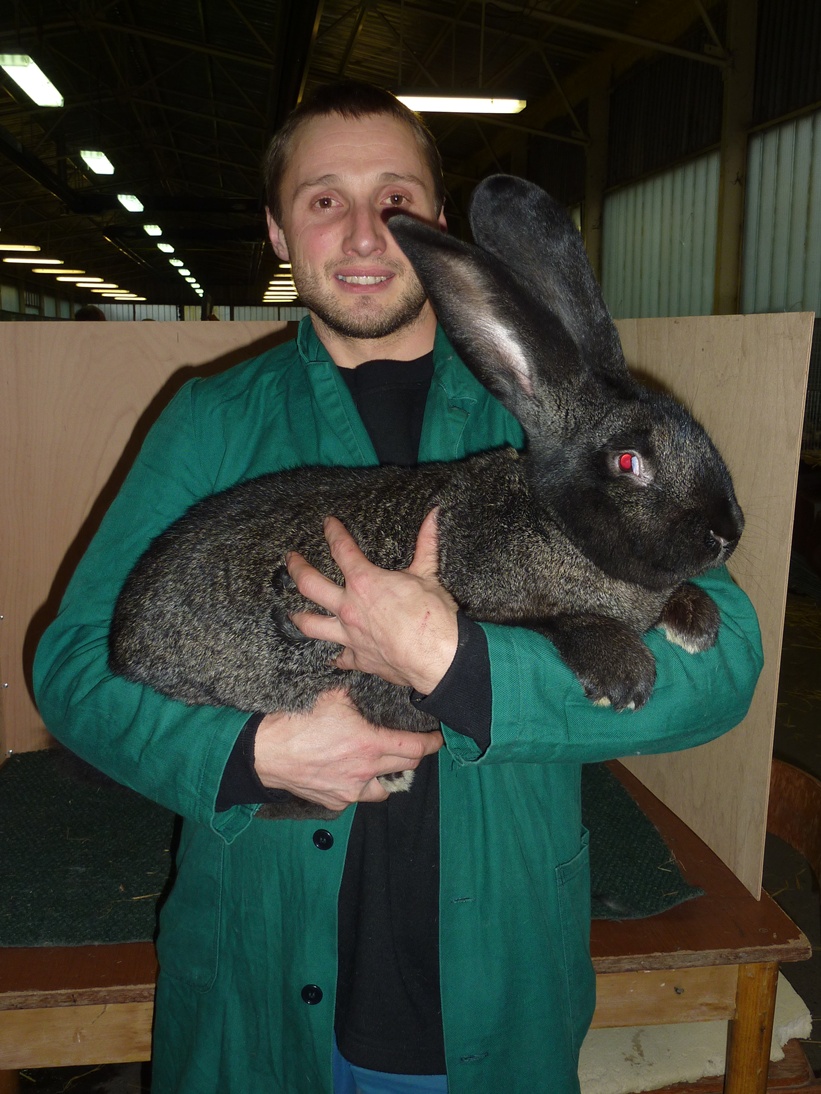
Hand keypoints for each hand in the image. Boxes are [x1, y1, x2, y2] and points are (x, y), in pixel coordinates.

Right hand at [253, 689, 442, 811]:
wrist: (267, 751)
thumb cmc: (298, 721)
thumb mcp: (332, 697)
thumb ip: (355, 695)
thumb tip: (365, 680)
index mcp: (371, 744)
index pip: (415, 749)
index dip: (431, 744)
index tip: (437, 740)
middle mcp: (366, 771)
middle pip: (405, 768)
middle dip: (413, 757)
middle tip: (413, 748)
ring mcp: (350, 790)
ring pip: (384, 790)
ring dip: (388, 778)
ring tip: (384, 766)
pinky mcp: (334, 800)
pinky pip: (356, 796)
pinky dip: (360, 787)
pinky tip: (352, 774)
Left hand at [286, 509, 458, 695]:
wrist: (438, 657)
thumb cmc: (433, 616)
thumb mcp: (428, 575)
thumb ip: (426, 544)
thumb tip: (433, 515)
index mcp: (365, 582)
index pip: (341, 549)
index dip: (332, 532)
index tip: (327, 523)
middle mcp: (349, 607)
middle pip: (310, 585)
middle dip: (296, 568)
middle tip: (290, 559)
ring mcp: (349, 635)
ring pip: (312, 624)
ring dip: (300, 616)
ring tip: (293, 612)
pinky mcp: (358, 658)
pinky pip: (340, 658)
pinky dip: (336, 657)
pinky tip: (332, 656)